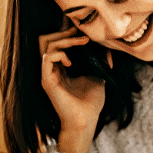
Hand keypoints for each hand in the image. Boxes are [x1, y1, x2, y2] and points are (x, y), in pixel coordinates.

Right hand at [38, 25, 109, 152]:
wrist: (86, 121)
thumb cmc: (91, 103)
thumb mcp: (99, 76)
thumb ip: (99, 61)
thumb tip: (107, 48)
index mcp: (61, 67)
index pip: (56, 43)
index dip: (67, 33)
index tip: (83, 32)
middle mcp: (52, 69)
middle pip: (47, 40)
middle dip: (64, 33)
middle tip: (80, 34)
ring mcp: (48, 74)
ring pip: (46, 45)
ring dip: (65, 40)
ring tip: (81, 42)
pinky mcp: (47, 81)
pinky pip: (46, 58)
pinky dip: (59, 54)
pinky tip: (71, 61)